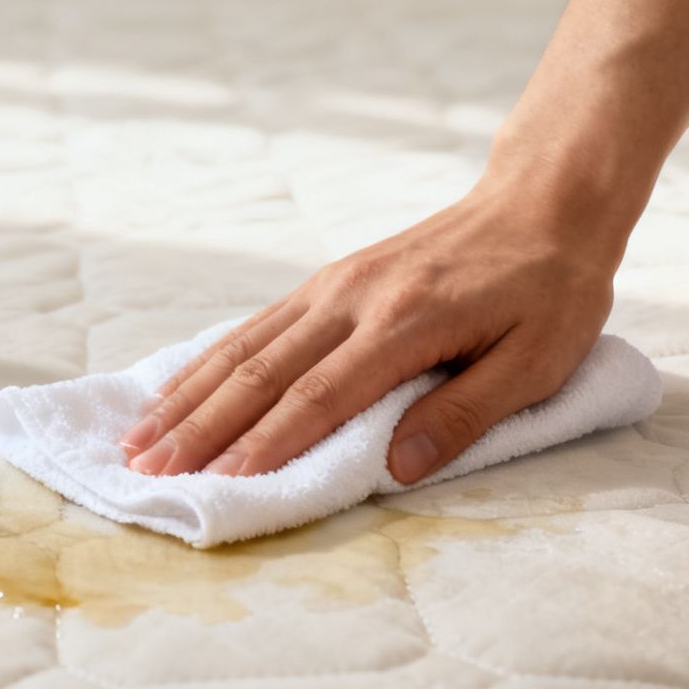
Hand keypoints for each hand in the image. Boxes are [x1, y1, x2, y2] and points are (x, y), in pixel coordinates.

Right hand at [116, 162, 635, 484]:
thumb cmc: (550, 290)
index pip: (321, 396)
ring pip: (244, 346)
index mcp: (405, 322)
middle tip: (149, 473)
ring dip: (188, 396)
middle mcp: (354, 298)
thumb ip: (466, 414)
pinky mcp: (330, 280)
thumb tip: (397, 467)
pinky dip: (209, 362)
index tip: (221, 486)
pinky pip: (256, 325)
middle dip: (201, 428)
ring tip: (138, 440)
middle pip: (261, 372)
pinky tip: (177, 390)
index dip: (268, 445)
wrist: (543, 203)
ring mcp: (334, 284)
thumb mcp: (537, 362)